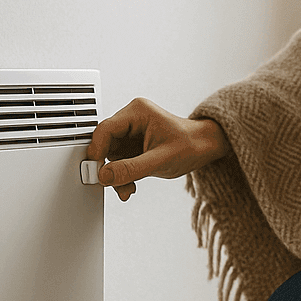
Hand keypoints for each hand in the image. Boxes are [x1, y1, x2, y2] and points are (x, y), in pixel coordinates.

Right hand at [85, 98, 230, 201]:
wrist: (206, 148)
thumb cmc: (191, 145)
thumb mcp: (161, 160)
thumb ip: (131, 169)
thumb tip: (105, 176)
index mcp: (137, 112)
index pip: (105, 129)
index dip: (96, 150)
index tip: (94, 169)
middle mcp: (131, 120)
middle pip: (105, 143)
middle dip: (107, 166)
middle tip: (109, 183)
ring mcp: (131, 134)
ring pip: (111, 156)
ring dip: (116, 174)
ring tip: (127, 187)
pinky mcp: (134, 147)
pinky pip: (120, 162)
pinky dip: (122, 175)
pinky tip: (130, 185)